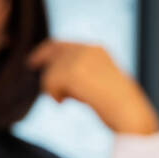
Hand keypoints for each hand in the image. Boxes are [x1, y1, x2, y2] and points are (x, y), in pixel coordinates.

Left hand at [26, 40, 158, 134]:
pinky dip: (52, 94)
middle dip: (42, 60)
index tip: (35, 60)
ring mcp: (81, 59)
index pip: (65, 45)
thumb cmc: (117, 106)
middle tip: (30, 64)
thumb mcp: (98, 85)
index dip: (48, 51)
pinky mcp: (73, 71)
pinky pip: (49, 81)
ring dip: (52, 87)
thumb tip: (56, 83)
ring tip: (64, 101)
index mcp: (97, 50)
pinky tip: (62, 103)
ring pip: (51, 70)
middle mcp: (88, 49)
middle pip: (53, 50)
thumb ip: (79, 77)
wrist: (128, 112)